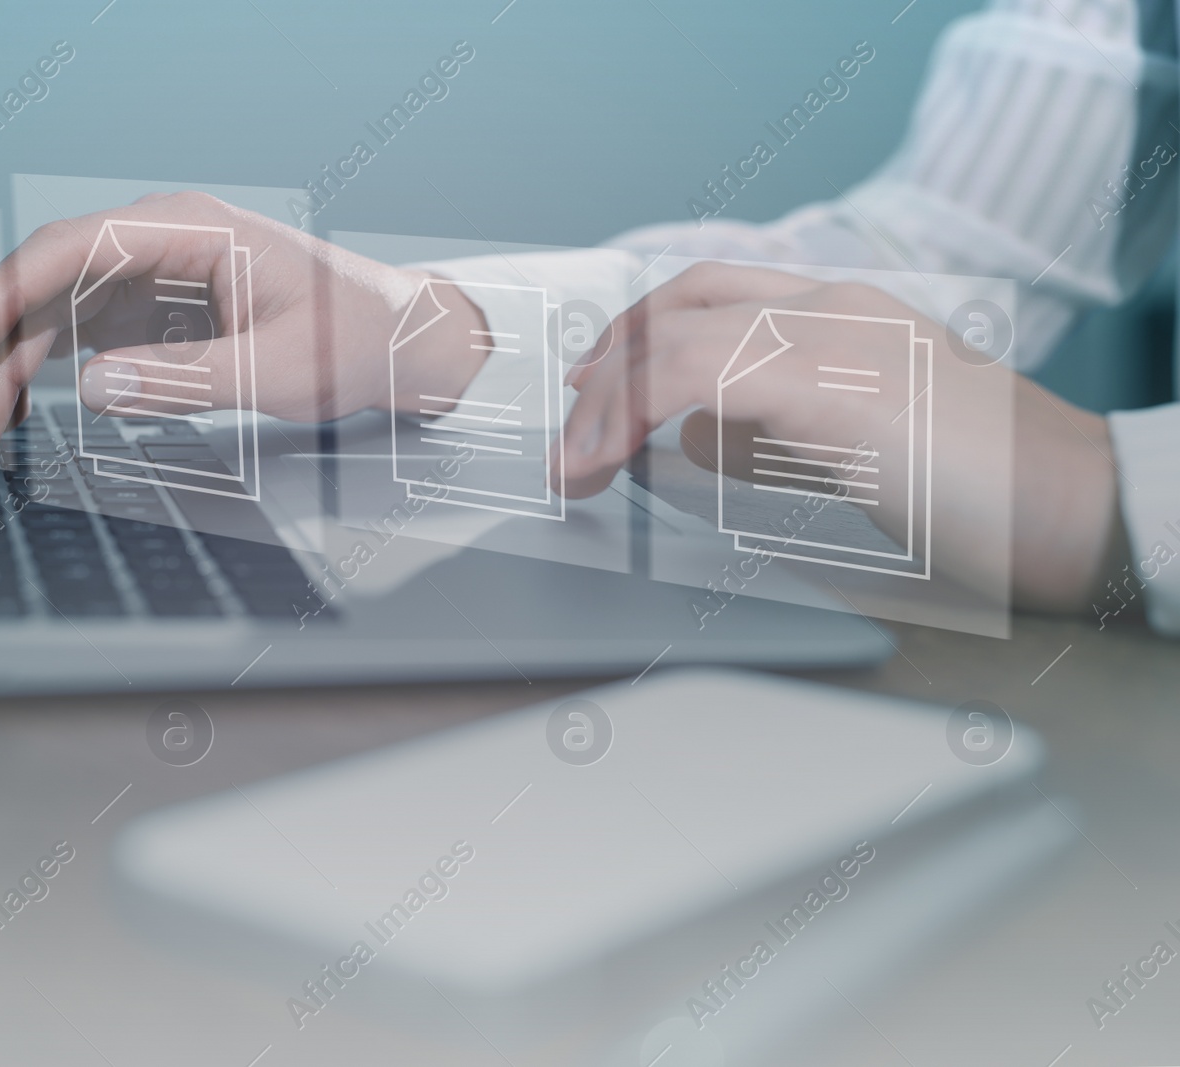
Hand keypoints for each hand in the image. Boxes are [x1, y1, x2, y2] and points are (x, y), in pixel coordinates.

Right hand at [0, 191, 488, 461]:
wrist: (403, 343)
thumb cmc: (356, 339)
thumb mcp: (279, 370)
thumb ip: (186, 380)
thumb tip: (95, 388)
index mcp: (190, 229)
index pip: (72, 250)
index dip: (3, 296)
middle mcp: (163, 241)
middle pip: (51, 288)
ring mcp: (157, 275)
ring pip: (58, 315)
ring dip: (12, 371)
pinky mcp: (160, 309)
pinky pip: (84, 333)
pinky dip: (47, 372)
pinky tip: (18, 408)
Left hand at [559, 262, 1126, 609]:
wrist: (1082, 509)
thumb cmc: (981, 493)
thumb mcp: (852, 449)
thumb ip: (768, 436)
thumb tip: (680, 442)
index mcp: (843, 312)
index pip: (709, 292)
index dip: (634, 333)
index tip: (590, 389)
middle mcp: (833, 305)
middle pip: (679, 302)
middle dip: (606, 367)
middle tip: (569, 436)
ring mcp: (835, 334)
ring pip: (674, 336)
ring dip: (605, 404)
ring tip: (575, 465)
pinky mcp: (833, 383)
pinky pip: (696, 375)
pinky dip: (632, 416)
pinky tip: (611, 459)